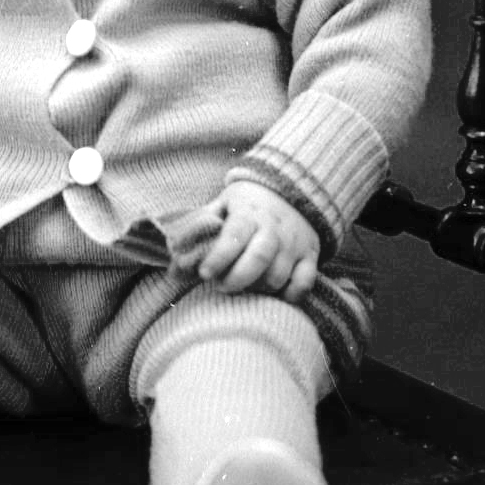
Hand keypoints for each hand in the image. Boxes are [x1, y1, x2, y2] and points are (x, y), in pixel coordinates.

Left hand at [193, 180, 319, 302]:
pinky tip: (274, 294)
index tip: (204, 273)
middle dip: (236, 279)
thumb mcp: (222, 205)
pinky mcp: (310, 256)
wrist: (291, 190)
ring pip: (278, 276)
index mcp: (249, 214)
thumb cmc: (246, 204)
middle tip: (221, 286)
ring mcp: (294, 244)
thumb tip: (174, 257)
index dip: (218, 258)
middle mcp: (274, 229)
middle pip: (258, 259)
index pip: (234, 237)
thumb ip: (201, 227)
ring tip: (244, 286)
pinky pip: (304, 283)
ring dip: (258, 289)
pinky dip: (290, 295)